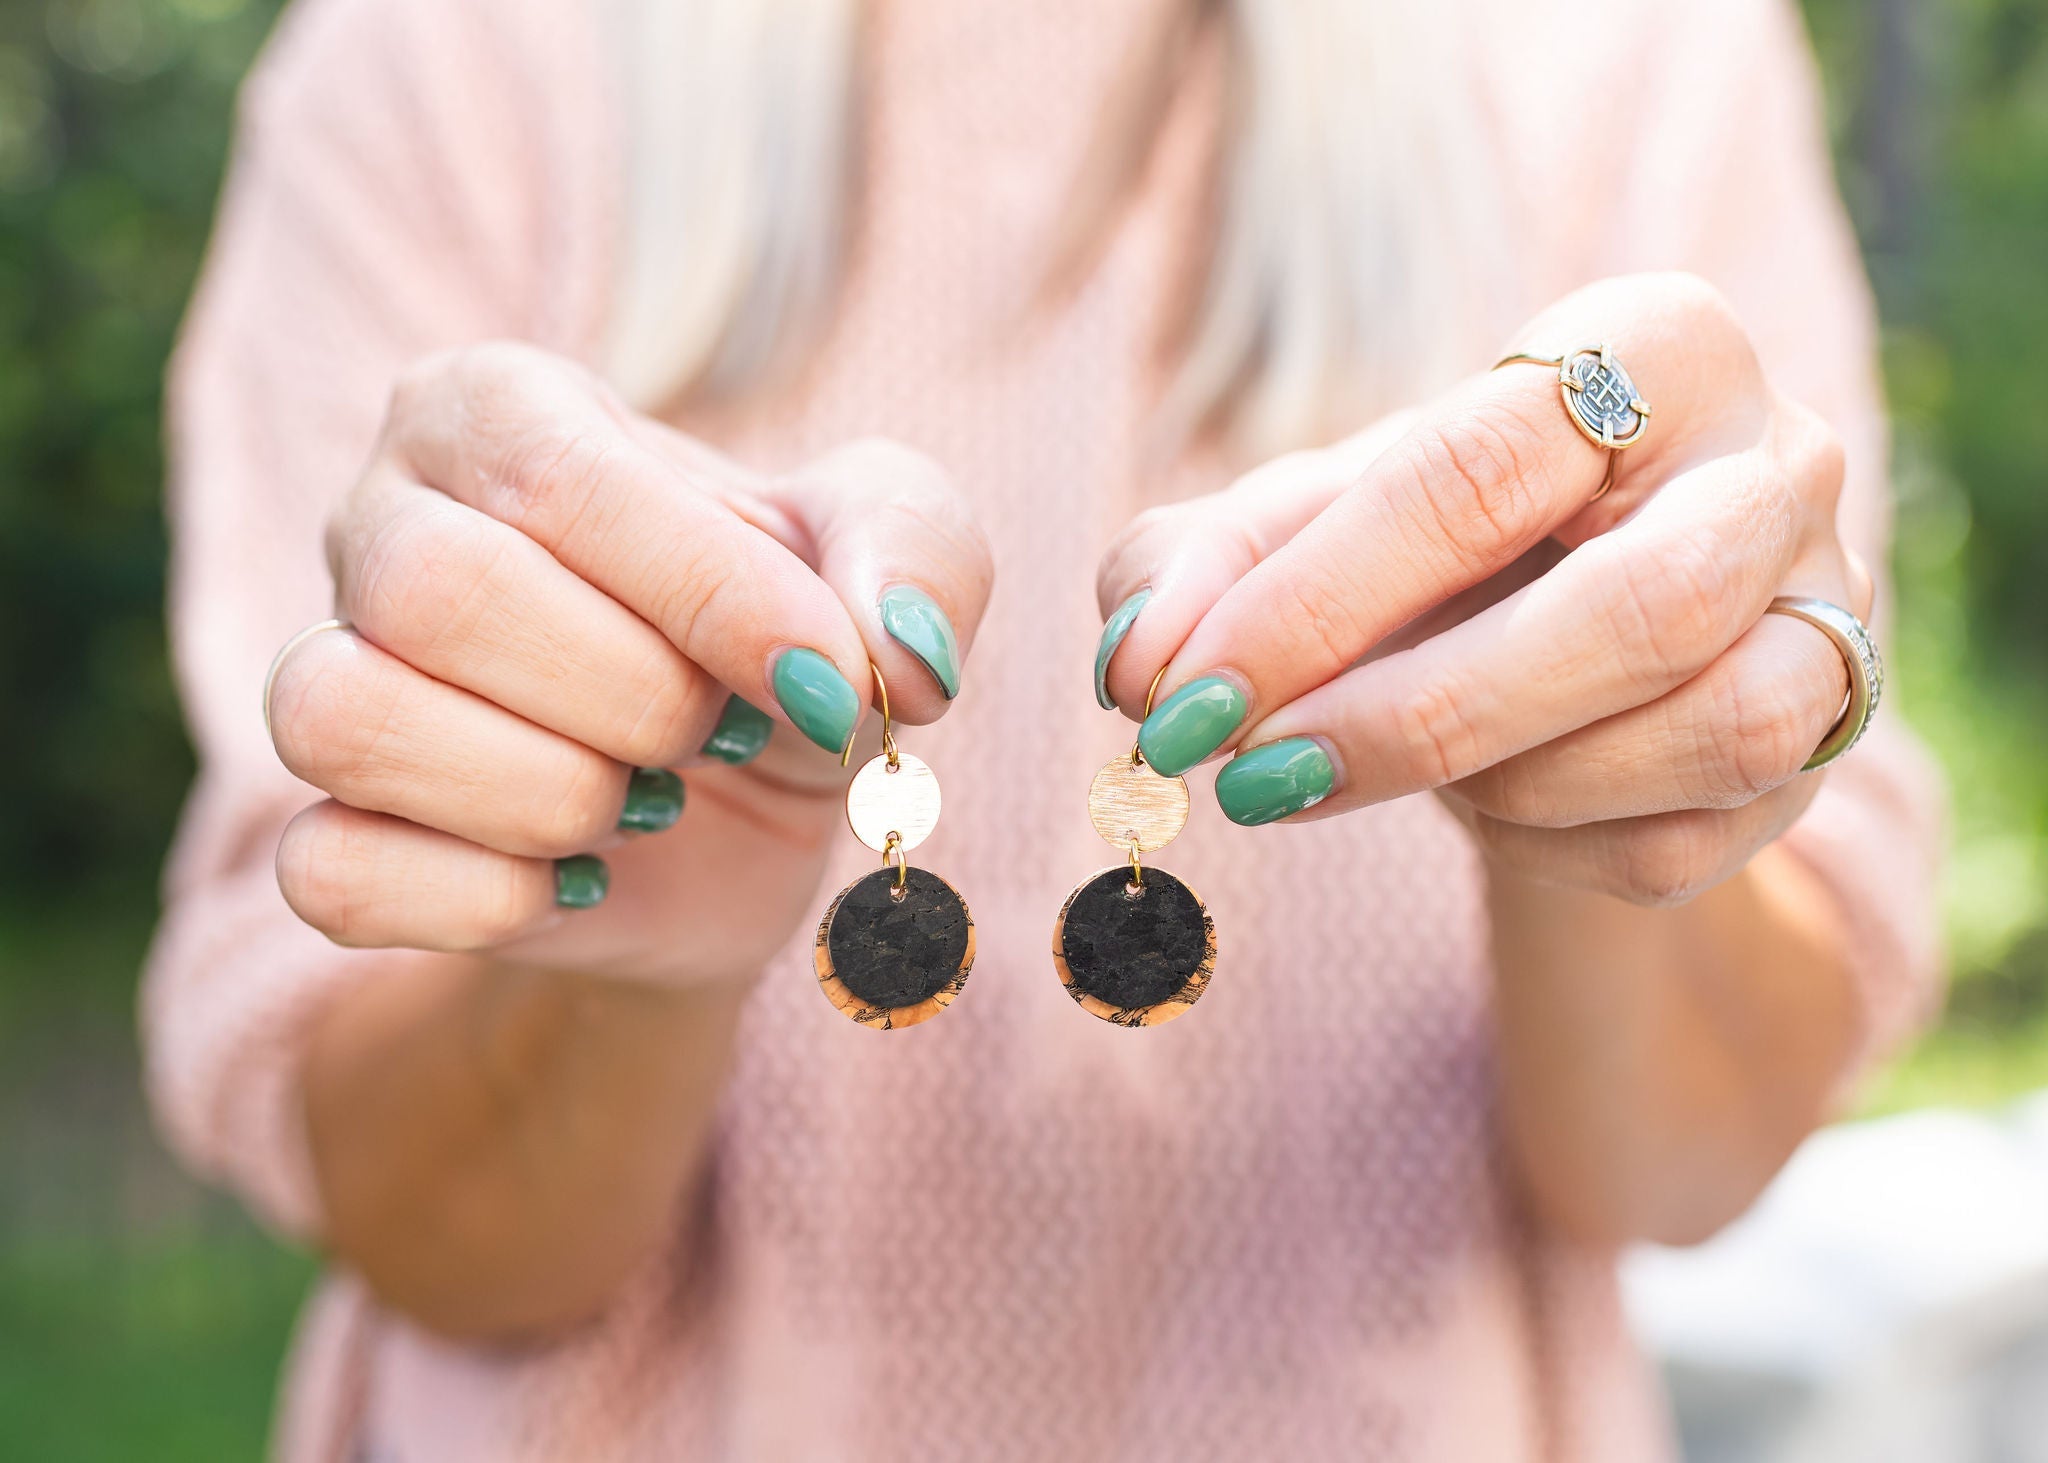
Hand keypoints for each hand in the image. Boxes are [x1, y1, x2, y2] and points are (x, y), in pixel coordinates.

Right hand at [265, 343, 990, 982]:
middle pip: (438, 594)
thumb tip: (892, 654)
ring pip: (344, 718)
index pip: (558, 477)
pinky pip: (329, 869)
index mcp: (499, 408)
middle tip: (718, 731)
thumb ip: (917, 556)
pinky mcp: (327, 833)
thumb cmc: (799, 644)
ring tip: (646, 797)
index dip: (708, 594)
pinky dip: (483, 897)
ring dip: (548, 794)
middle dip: (633, 697)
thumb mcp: (897, 560)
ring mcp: (327, 674)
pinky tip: (580, 879)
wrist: (749, 816)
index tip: (824, 678)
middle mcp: (383, 521)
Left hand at [1096, 273, 1868, 905]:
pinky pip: (1689, 836)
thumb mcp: (1306, 522)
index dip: (1311, 599)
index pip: (1478, 467)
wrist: (1566, 626)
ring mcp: (1831, 606)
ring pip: (1709, 729)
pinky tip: (1485, 801)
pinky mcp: (1825, 745)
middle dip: (1417, 716)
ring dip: (1510, 783)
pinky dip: (1551, 845)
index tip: (1178, 702)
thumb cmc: (1428, 546)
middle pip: (1638, 608)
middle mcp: (1775, 459)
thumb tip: (1134, 664)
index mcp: (1650, 341)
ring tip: (1388, 766)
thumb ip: (1202, 566)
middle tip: (1251, 779)